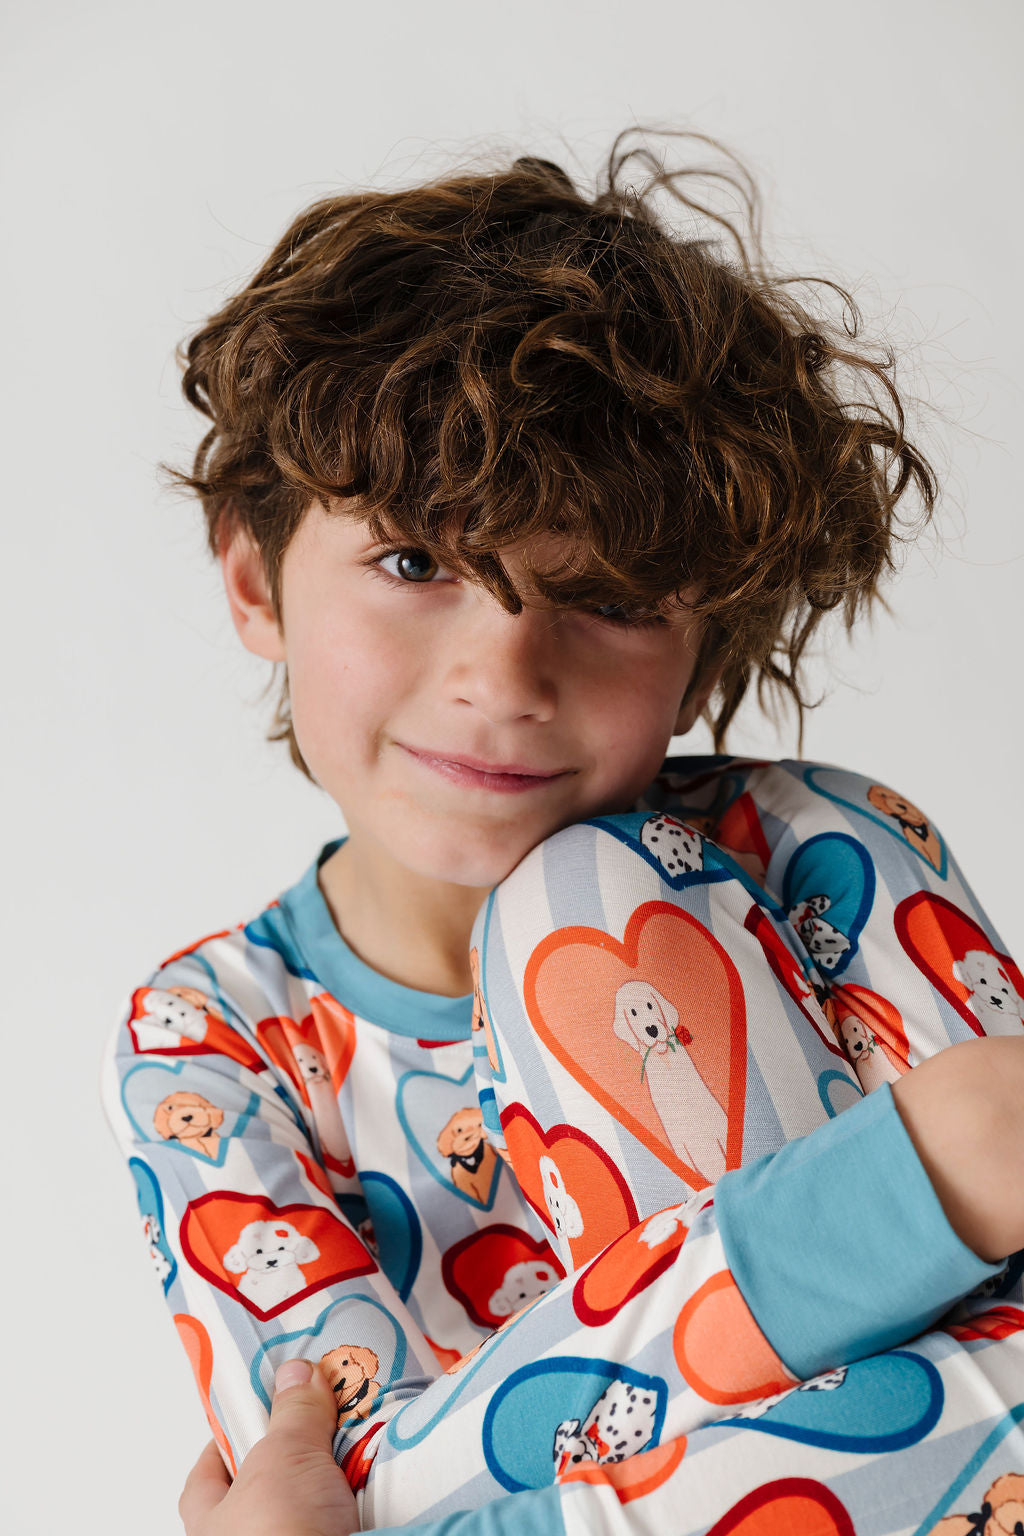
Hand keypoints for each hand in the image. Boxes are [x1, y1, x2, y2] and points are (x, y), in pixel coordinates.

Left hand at [178, 1359, 359, 1535]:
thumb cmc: (282, 1534)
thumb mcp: (284, 1456)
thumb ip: (291, 1412)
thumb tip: (296, 1373)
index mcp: (211, 1525)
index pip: (204, 1479)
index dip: (226, 1443)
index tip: (250, 1411)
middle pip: (265, 1488)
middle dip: (293, 1455)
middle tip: (319, 1417)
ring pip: (310, 1504)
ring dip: (333, 1476)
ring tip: (360, 1440)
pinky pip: (347, 1515)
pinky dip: (363, 1494)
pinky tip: (380, 1473)